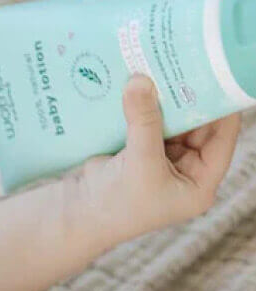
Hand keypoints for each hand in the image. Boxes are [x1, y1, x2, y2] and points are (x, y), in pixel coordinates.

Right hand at [67, 74, 240, 243]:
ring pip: (177, 121)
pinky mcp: (146, 150)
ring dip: (169, 98)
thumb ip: (144, 120)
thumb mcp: (139, 161)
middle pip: (200, 126)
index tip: (213, 74)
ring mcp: (167, 160)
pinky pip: (155, 121)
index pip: (223, 138)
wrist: (79, 214)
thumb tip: (140, 79)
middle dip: (191, 98)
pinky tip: (146, 82)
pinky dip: (150, 105)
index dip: (221, 106)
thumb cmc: (116, 204)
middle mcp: (188, 171)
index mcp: (200, 184)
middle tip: (185, 64)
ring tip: (166, 67)